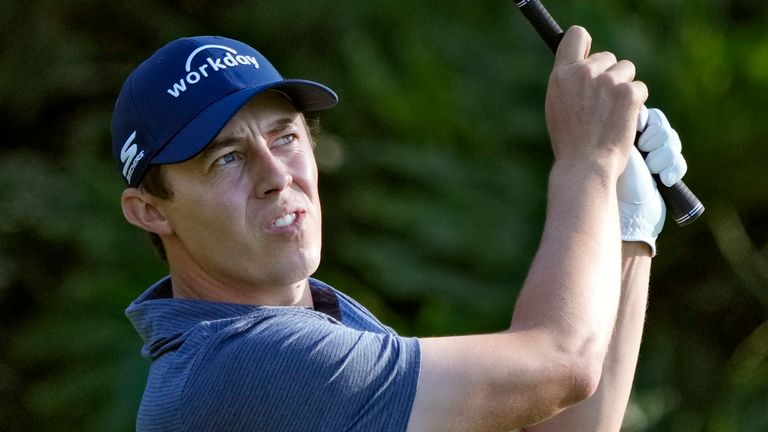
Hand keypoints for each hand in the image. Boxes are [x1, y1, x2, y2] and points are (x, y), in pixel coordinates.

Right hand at [545, 26, 647, 177]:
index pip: (576, 36)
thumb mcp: (557, 105)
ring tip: (610, 114)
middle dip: (609, 76)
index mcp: (562, 74)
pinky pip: (639, 88)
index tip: (590, 56)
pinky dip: (635, 103)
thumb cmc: (570, 141)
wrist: (585, 165)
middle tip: (600, 105)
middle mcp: (584, 72)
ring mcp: (607, 81)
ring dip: (623, 88)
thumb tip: (587, 67)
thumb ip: (570, 82)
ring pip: (626, 70)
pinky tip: (622, 120)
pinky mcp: (629, 93)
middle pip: (607, 57)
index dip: (586, 45)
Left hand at [618, 107, 686, 254]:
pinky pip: (678, 160)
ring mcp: (651, 158)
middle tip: (646, 154)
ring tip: (654, 171)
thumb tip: (635, 109)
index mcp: (620, 136)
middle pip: (661, 126)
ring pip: (671, 142)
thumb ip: (624, 127)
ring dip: (665, 156)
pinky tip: (665, 180)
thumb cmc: (616, 180)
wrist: (629, 214)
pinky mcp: (664, 172)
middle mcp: (636, 145)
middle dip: (657, 140)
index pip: (645, 115)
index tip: (638, 136)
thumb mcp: (617, 149)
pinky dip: (674, 169)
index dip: (647, 123)